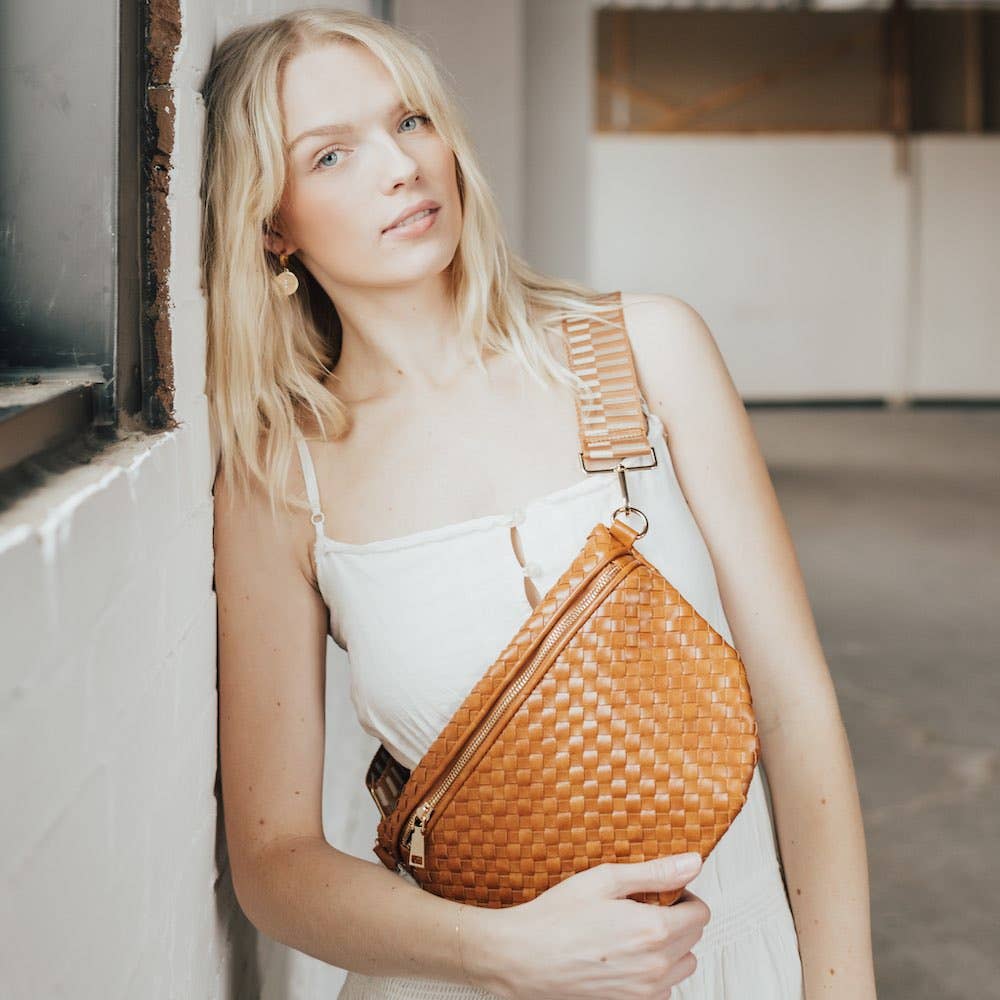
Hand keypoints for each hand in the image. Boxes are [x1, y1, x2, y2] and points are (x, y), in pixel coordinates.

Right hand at [468, 853, 709, 999]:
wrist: (522, 957)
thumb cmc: (557, 917)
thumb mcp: (605, 880)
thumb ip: (655, 872)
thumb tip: (692, 862)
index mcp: (653, 930)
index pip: (701, 914)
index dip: (686, 896)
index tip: (666, 892)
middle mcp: (655, 966)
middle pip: (694, 939)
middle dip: (679, 919)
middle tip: (646, 907)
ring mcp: (644, 992)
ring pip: (683, 967)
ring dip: (671, 948)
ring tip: (636, 932)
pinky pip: (663, 991)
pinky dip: (655, 974)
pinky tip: (626, 956)